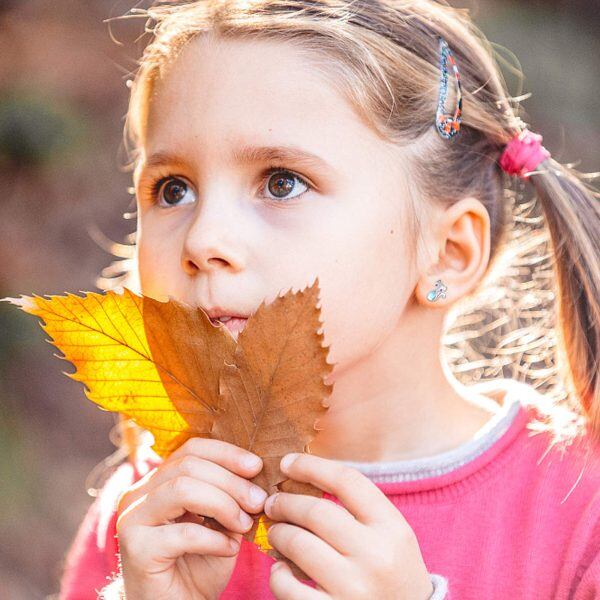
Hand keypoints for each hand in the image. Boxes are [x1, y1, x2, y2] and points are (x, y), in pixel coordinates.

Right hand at [115, 438, 267, 599]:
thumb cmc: (200, 563)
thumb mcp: (221, 522)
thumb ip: (230, 495)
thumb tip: (255, 472)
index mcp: (158, 481)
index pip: (191, 449)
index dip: (226, 453)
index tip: (256, 466)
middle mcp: (138, 494)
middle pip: (188, 466)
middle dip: (231, 481)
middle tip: (258, 501)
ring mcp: (132, 519)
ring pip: (182, 490)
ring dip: (223, 504)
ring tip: (245, 523)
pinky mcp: (136, 549)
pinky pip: (183, 532)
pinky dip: (215, 539)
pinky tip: (230, 549)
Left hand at [265, 453, 434, 599]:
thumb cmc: (394, 575)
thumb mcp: (392, 537)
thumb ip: (360, 511)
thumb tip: (307, 479)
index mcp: (392, 528)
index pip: (347, 481)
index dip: (311, 466)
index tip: (287, 463)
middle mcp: (376, 556)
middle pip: (316, 511)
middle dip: (285, 503)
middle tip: (272, 503)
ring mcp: (354, 588)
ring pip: (298, 544)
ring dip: (278, 534)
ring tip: (276, 533)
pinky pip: (288, 587)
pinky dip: (277, 575)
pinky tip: (281, 570)